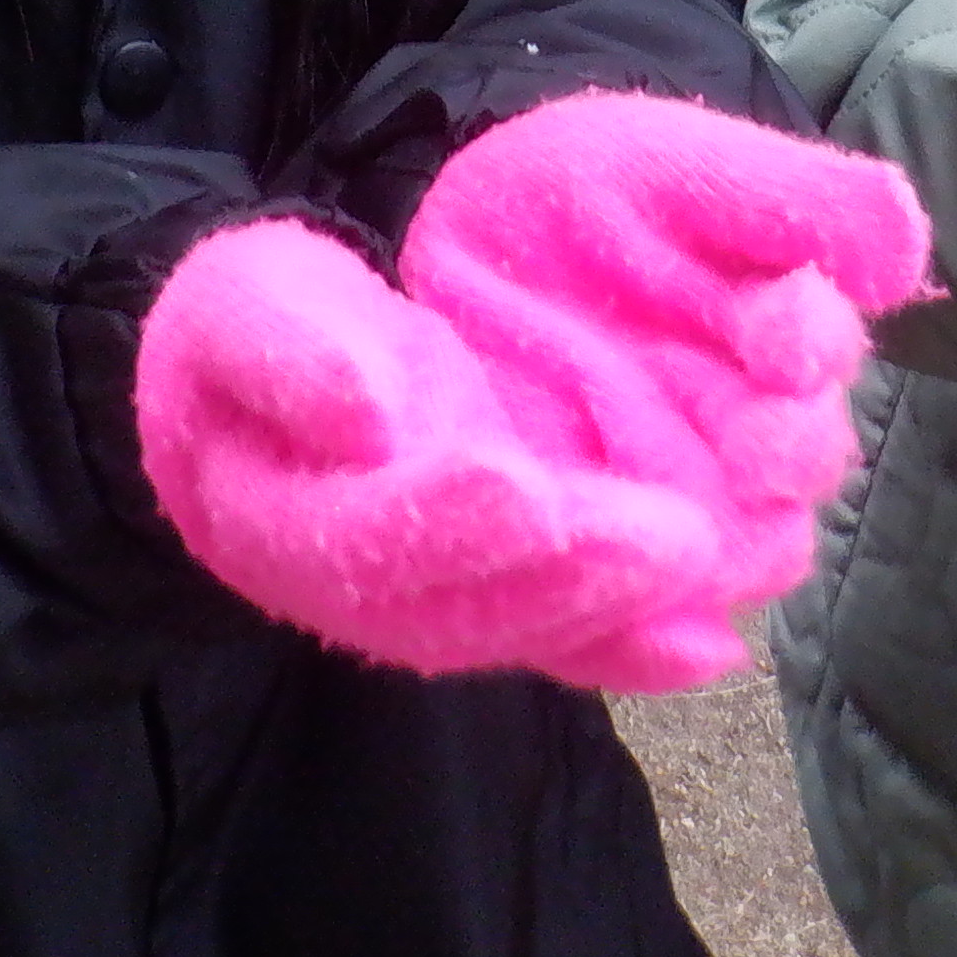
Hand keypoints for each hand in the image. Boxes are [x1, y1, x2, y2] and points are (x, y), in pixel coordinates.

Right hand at [132, 215, 731, 687]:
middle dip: (567, 576)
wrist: (266, 380)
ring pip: (521, 631)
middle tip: (672, 537)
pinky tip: (713, 645)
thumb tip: (367, 413)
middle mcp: (355, 591)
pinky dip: (632, 652)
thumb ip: (289, 353)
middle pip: (460, 606)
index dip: (440, 517)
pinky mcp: (489, 596)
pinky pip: (559, 641)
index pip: (359, 535)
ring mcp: (426, 604)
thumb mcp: (243, 304)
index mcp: (275, 519)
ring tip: (705, 562)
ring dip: (615, 614)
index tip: (520, 483)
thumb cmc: (251, 328)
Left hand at [397, 92, 932, 641]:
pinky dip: (649, 645)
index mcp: (776, 340)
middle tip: (752, 442)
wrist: (465, 244)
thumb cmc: (588, 191)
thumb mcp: (680, 171)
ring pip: (733, 562)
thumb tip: (905, 245)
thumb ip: (794, 199)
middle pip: (798, 478)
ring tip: (687, 535)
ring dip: (729, 552)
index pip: (822, 356)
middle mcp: (741, 434)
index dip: (814, 347)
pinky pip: (623, 630)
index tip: (785, 331)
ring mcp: (665, 503)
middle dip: (788, 454)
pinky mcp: (583, 557)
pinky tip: (670, 639)